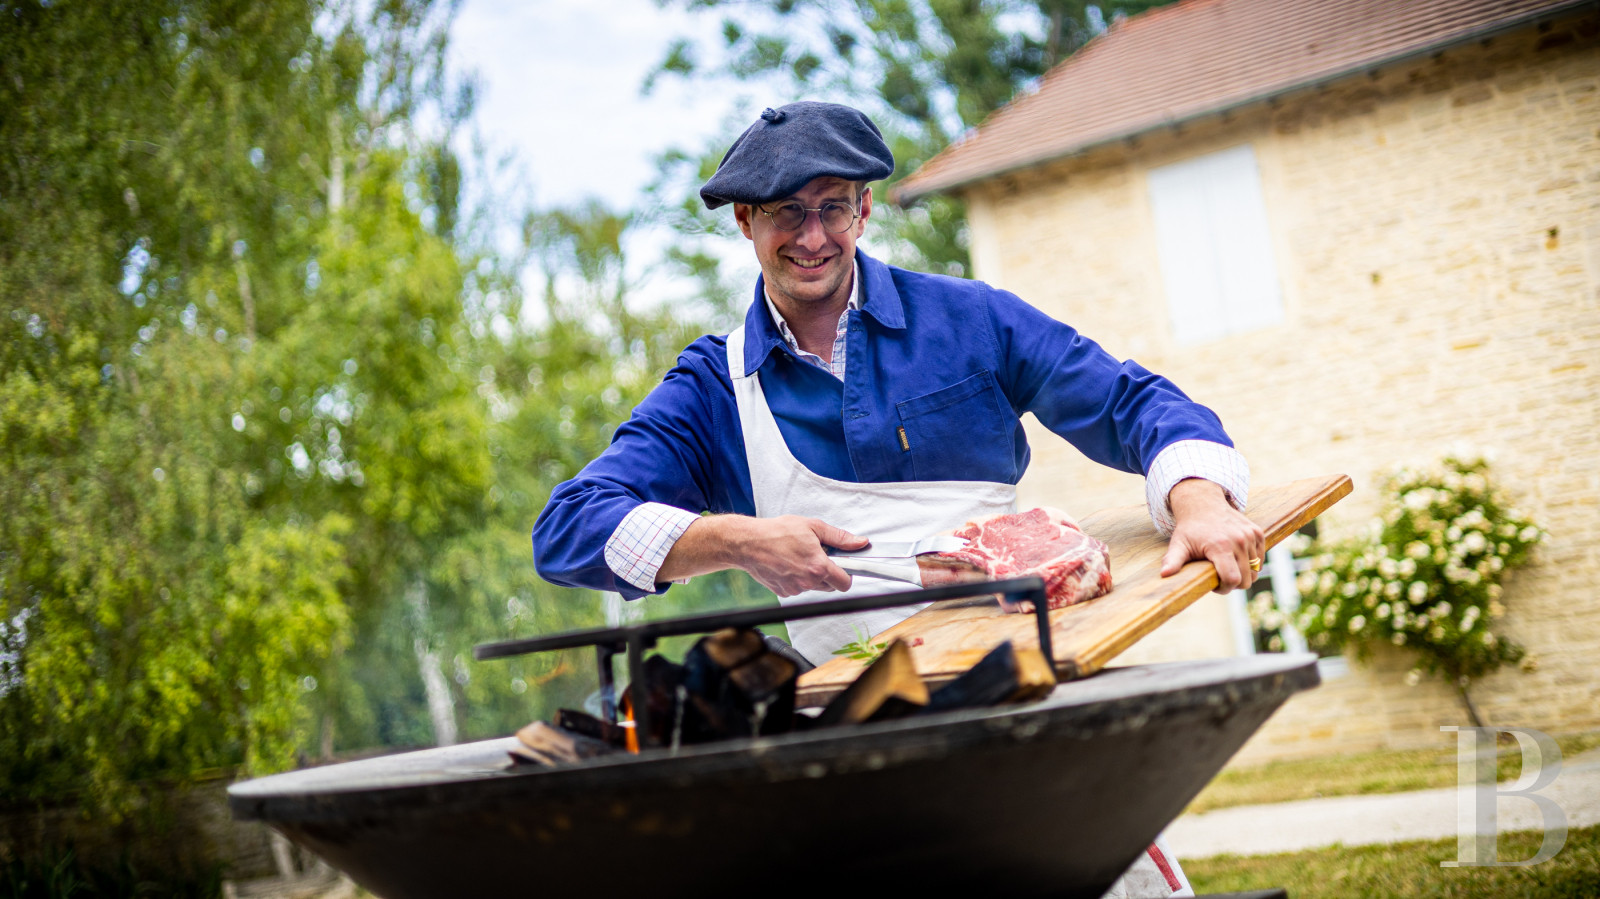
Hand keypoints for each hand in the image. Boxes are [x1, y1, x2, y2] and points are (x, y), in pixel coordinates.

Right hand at [728, 515, 868, 596]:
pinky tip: (788, 565)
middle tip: (818, 556)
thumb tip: (860, 543)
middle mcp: (808, 582)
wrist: (748, 543)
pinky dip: (797, 580)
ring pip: (814, 588)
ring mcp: (795, 589)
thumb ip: (840, 537)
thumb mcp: (813, 527)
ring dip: (813, 577)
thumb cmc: (778, 532)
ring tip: (799, 558)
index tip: (843, 566)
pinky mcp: (783, 592)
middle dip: (829, 574)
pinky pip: (798, 589)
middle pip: (830, 586)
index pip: (845, 583)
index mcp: (819, 566)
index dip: (847, 574)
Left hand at [1159, 478, 1265, 593]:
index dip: (1225, 588)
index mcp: (1220, 546)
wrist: (1204, 504)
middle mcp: (1239, 540)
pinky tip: (1235, 557)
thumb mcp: (1179, 544)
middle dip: (1233, 584)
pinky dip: (1251, 563)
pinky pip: (1260, 559)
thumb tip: (1164, 574)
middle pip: (1246, 580)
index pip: (1233, 579)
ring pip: (1255, 571)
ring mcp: (1250, 536)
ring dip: (1242, 573)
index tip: (1215, 585)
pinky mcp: (1257, 533)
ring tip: (1226, 566)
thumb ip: (1173, 560)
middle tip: (1219, 576)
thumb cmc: (1190, 528)